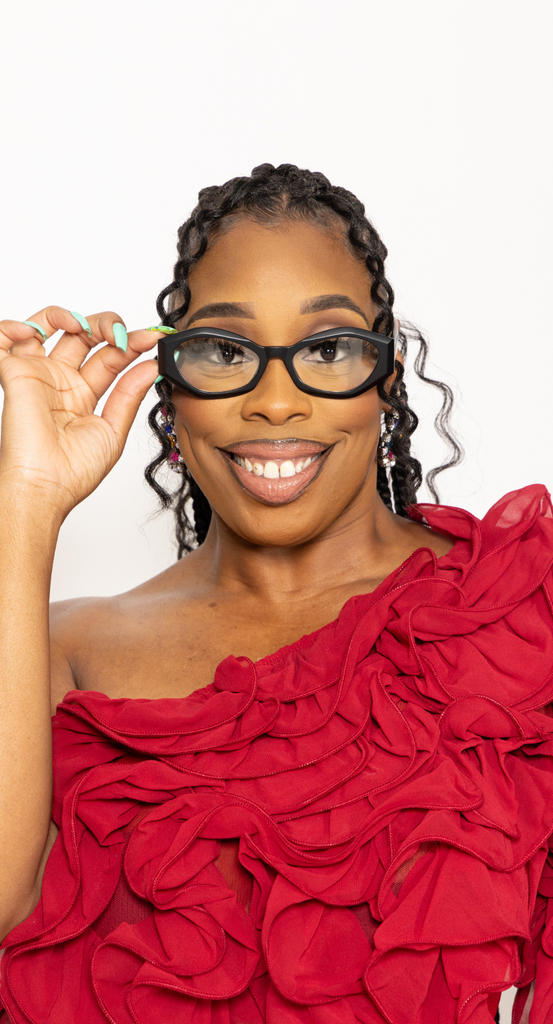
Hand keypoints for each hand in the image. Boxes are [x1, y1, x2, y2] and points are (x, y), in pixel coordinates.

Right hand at [0, 307, 160, 517]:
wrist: (45, 487)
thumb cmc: (74, 471)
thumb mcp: (113, 430)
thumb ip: (130, 395)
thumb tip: (151, 365)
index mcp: (85, 394)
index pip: (111, 357)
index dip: (132, 344)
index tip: (153, 338)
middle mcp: (62, 380)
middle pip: (85, 335)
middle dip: (108, 326)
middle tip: (124, 334)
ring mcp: (39, 374)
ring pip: (51, 325)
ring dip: (72, 316)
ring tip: (89, 328)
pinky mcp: (14, 373)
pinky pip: (5, 337)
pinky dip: (18, 324)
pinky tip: (41, 331)